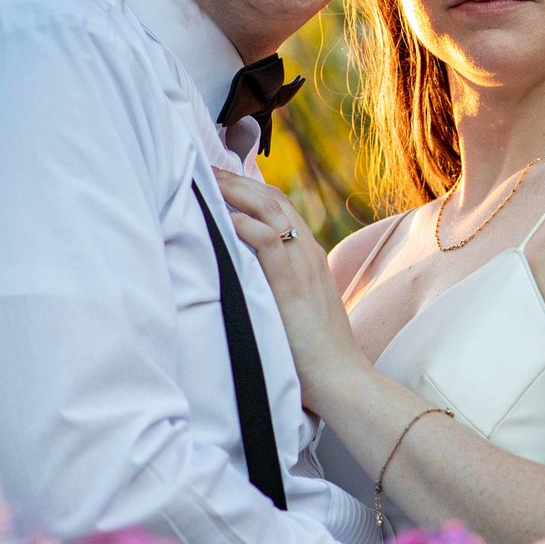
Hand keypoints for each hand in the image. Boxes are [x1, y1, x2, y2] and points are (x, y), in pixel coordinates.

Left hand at [213, 172, 368, 411]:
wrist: (340, 377)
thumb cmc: (314, 353)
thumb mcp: (295, 308)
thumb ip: (276, 285)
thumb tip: (244, 279)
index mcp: (308, 256)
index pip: (279, 206)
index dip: (249, 188)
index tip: (220, 178)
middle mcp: (307, 252)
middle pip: (272, 198)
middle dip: (236, 179)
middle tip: (204, 166)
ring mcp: (303, 264)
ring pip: (270, 209)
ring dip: (235, 191)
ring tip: (206, 179)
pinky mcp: (293, 282)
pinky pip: (268, 239)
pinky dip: (245, 225)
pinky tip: (223, 219)